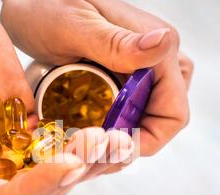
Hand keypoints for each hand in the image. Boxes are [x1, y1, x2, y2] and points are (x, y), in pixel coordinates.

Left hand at [1, 0, 192, 176]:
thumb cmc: (47, 4)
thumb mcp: (76, 25)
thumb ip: (118, 41)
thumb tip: (164, 44)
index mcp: (158, 50)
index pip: (173, 115)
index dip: (146, 142)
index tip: (110, 151)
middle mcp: (157, 62)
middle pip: (159, 122)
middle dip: (129, 145)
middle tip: (90, 155)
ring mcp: (141, 70)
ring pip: (143, 120)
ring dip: (117, 140)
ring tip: (82, 148)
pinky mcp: (123, 76)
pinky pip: (126, 112)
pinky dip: (108, 128)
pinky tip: (81, 134)